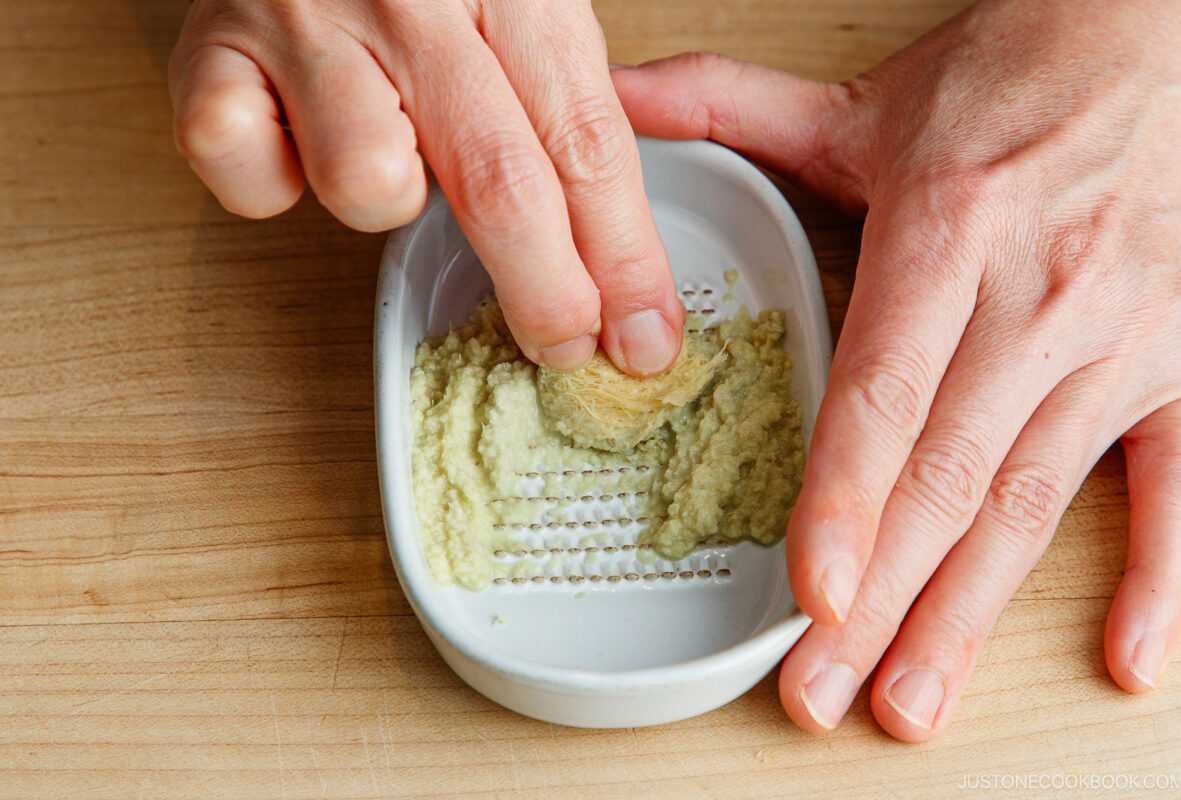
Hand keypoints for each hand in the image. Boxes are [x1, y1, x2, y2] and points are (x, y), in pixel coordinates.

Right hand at [168, 0, 683, 375]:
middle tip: (567, 346)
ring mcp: (305, 24)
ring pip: (370, 187)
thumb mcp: (518, 4)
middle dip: (546, 291)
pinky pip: (255, 179)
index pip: (586, 142)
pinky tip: (298, 141)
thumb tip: (624, 265)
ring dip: (390, 200)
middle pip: (500, 184)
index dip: (621, 253)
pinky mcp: (213, 58)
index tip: (641, 331)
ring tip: (390, 153)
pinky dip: (277, 182)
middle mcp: (410, 0)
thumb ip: (568, 106)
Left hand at [613, 0, 1180, 738]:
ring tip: (914, 699)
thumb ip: (728, 105)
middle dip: (881, 599)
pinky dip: (1160, 573)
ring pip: (1034, 499)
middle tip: (822, 691)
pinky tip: (1124, 656)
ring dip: (971, 612)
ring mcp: (1119, 340)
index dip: (847, 502)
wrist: (1169, 34)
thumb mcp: (866, 100)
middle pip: (946, 477)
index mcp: (948, 233)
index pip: (886, 393)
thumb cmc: (1018, 76)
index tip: (815, 594)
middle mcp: (1036, 298)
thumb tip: (611, 95)